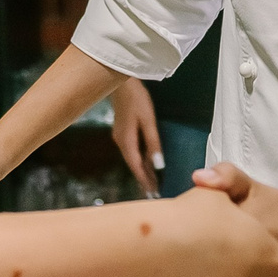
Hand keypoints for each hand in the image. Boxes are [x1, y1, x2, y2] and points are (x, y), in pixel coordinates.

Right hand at [110, 79, 162, 197]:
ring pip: (132, 158)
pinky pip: (132, 151)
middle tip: (153, 193)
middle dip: (143, 178)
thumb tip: (157, 165)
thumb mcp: (148, 121)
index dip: (144, 180)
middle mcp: (120, 142)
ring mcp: (120, 137)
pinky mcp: (122, 131)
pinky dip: (139, 160)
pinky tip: (145, 163)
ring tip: (152, 182)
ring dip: (141, 170)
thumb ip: (153, 143)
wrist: (120, 82)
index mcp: (126, 141)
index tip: (152, 193)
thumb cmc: (137, 99)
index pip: (136, 167)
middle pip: (133, 165)